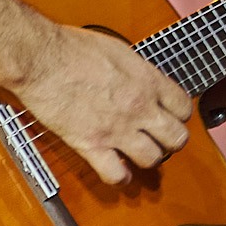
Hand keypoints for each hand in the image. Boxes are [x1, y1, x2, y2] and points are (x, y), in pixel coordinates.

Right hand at [11, 23, 193, 184]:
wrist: (42, 59)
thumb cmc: (73, 48)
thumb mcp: (119, 51)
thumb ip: (137, 72)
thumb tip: (142, 81)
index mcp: (147, 80)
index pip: (183, 107)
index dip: (180, 114)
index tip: (171, 115)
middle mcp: (139, 107)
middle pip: (176, 138)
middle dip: (172, 140)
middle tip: (161, 138)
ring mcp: (117, 128)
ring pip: (152, 159)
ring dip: (148, 158)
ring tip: (140, 153)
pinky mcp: (91, 144)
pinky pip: (116, 174)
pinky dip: (120, 177)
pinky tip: (119, 172)